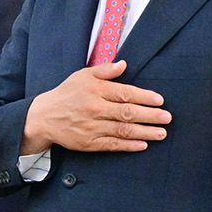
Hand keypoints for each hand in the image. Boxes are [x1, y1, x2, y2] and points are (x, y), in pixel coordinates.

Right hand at [22, 60, 170, 156]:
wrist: (44, 117)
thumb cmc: (67, 94)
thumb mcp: (82, 76)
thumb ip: (104, 70)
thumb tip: (123, 64)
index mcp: (95, 90)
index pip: (124, 93)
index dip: (144, 97)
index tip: (160, 100)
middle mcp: (95, 109)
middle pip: (127, 113)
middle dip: (150, 116)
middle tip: (167, 118)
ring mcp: (92, 128)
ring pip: (123, 130)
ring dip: (144, 132)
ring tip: (161, 133)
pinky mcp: (89, 143)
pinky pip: (112, 145)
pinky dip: (128, 146)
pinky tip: (143, 145)